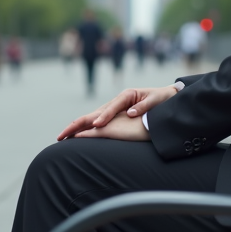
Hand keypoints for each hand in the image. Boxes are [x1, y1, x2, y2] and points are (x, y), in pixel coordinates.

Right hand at [57, 85, 178, 140]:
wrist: (167, 96)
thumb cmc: (162, 98)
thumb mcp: (156, 100)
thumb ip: (144, 106)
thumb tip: (130, 113)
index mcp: (126, 95)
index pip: (112, 107)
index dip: (104, 117)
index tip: (97, 125)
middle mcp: (117, 101)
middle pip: (95, 112)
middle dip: (79, 123)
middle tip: (64, 134)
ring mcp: (114, 108)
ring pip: (93, 117)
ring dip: (78, 126)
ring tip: (64, 136)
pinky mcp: (115, 115)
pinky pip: (97, 121)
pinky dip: (86, 127)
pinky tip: (77, 134)